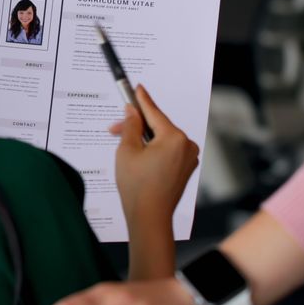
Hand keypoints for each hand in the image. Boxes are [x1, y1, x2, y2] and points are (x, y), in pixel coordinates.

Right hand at [111, 85, 198, 229]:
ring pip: (161, 140)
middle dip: (136, 127)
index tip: (137, 88)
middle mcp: (186, 145)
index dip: (142, 100)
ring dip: (143, 140)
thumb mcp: (127, 150)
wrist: (149, 217)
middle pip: (157, 127)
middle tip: (115, 129)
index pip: (154, 112)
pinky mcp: (185, 169)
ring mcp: (188, 158)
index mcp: (174, 138)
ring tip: (124, 148)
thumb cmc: (138, 186)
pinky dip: (153, 150)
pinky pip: (167, 151)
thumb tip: (132, 112)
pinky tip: (138, 157)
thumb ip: (130, 126)